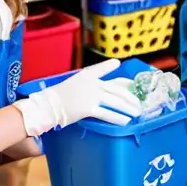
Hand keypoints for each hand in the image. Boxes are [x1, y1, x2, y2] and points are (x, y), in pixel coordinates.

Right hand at [13, 59, 142, 136]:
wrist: (46, 105)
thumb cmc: (56, 97)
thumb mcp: (72, 85)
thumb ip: (86, 87)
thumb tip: (98, 92)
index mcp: (87, 75)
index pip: (103, 69)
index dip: (112, 67)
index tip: (118, 64)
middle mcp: (93, 84)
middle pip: (118, 89)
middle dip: (131, 97)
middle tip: (139, 103)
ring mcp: (92, 96)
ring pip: (117, 102)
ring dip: (129, 108)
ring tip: (137, 113)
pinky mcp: (89, 108)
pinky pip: (108, 114)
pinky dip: (118, 118)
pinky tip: (126, 121)